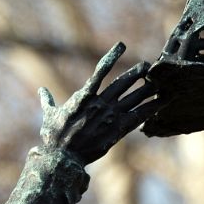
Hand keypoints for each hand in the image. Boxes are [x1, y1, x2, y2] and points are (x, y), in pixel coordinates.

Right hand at [39, 42, 158, 164]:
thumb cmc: (54, 137)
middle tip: (148, 65)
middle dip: (136, 73)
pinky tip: (161, 103)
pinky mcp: (117, 130)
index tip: (122, 46)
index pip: (100, 71)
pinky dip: (151, 108)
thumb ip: (48, 101)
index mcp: (84, 96)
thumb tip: (42, 90)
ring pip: (134, 98)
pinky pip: (138, 116)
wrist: (63, 157)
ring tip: (160, 82)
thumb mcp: (49, 116)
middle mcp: (100, 103)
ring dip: (147, 89)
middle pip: (122, 83)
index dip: (112, 57)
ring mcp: (110, 116)